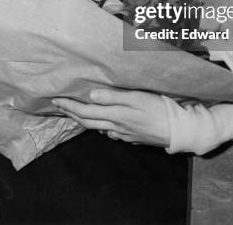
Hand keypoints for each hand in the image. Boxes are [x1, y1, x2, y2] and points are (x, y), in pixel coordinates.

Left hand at [52, 89, 169, 147]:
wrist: (176, 130)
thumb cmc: (159, 109)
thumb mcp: (137, 98)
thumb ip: (114, 97)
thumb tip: (91, 96)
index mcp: (116, 115)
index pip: (86, 112)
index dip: (70, 106)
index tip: (56, 100)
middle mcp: (116, 127)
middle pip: (88, 122)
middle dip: (72, 113)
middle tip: (60, 105)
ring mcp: (123, 135)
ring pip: (98, 128)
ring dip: (84, 120)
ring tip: (76, 111)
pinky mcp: (131, 137)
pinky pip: (109, 132)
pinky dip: (99, 125)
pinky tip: (101, 121)